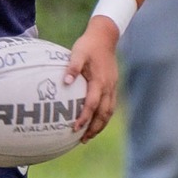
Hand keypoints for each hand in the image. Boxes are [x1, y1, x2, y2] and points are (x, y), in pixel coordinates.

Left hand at [65, 23, 119, 141]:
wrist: (105, 37)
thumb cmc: (88, 45)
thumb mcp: (78, 53)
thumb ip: (72, 67)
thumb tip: (65, 82)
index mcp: (99, 81)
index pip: (92, 105)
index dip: (84, 118)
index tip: (75, 128)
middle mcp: (108, 87)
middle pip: (103, 114)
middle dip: (94, 128)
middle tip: (82, 140)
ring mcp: (112, 87)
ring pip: (109, 112)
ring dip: (100, 125)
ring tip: (88, 136)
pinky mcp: (113, 86)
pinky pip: (110, 106)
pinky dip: (104, 117)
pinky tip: (96, 121)